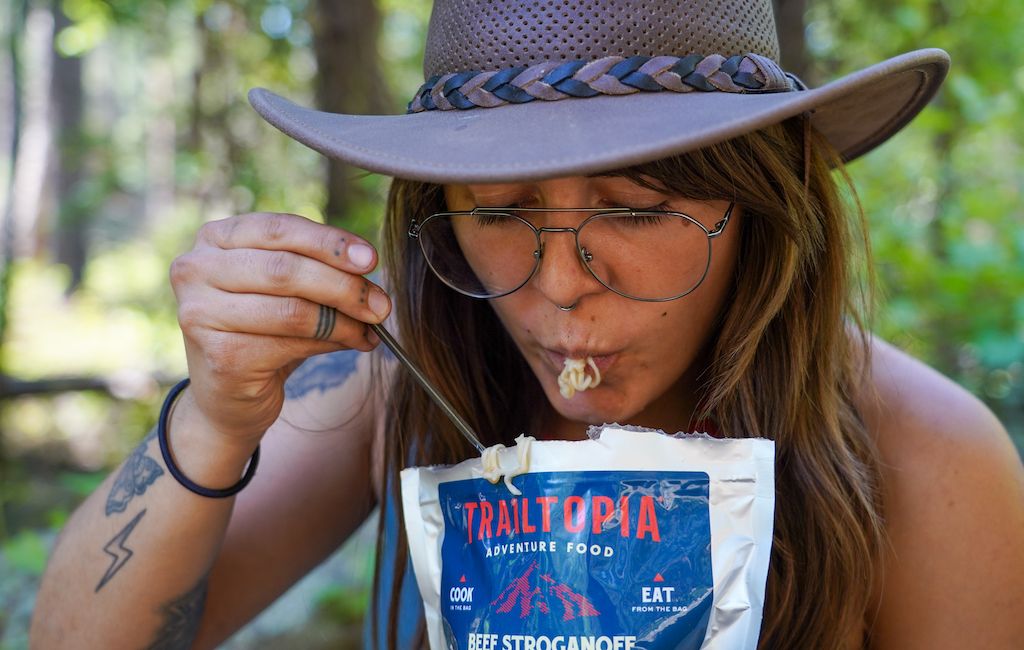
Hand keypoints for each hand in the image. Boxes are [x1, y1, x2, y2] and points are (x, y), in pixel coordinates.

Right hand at [169, 212, 389, 445]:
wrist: (227, 393)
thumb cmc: (261, 328)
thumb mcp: (284, 287)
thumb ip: (316, 267)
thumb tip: (368, 266)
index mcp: (215, 238)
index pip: (279, 229)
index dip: (330, 242)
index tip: (371, 259)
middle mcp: (196, 269)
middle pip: (286, 269)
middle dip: (344, 287)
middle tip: (382, 305)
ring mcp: (200, 314)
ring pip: (292, 310)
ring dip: (344, 321)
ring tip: (371, 329)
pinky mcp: (219, 355)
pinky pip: (291, 344)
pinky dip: (331, 344)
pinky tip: (352, 344)